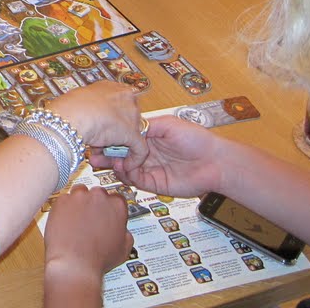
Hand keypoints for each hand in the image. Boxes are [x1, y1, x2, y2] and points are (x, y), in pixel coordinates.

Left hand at [44, 185, 131, 285]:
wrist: (74, 264)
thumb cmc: (98, 259)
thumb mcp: (124, 248)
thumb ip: (125, 232)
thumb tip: (122, 229)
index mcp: (117, 205)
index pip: (116, 198)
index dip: (110, 208)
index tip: (105, 215)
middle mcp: (98, 196)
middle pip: (97, 193)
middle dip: (94, 204)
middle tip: (90, 220)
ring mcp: (78, 196)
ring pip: (79, 193)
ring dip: (79, 203)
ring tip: (77, 221)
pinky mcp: (61, 200)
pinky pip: (64, 200)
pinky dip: (64, 208)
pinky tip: (66, 222)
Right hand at [48, 81, 146, 168]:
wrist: (71, 117)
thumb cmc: (68, 109)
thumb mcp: (77, 105)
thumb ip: (87, 110)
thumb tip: (83, 118)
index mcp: (109, 86)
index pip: (117, 105)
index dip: (109, 121)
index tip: (102, 130)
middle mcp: (123, 97)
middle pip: (126, 120)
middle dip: (114, 136)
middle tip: (103, 145)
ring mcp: (130, 115)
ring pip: (131, 135)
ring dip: (119, 149)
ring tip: (105, 156)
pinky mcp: (134, 133)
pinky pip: (139, 149)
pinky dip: (133, 159)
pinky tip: (125, 165)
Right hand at [107, 116, 224, 197]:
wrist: (215, 162)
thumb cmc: (196, 139)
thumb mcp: (168, 124)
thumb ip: (145, 125)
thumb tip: (126, 125)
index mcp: (149, 138)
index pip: (125, 139)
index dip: (112, 138)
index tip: (100, 136)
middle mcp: (147, 154)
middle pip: (121, 155)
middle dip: (106, 154)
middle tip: (93, 153)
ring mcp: (150, 169)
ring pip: (125, 169)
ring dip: (114, 164)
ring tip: (109, 160)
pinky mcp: (154, 184)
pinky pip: (135, 180)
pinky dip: (127, 175)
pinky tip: (124, 168)